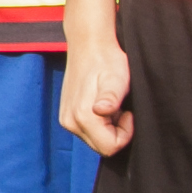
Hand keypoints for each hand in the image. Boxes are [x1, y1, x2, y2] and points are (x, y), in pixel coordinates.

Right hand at [62, 29, 131, 156]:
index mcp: (82, 116)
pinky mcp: (66, 116)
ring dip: (108, 126)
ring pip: (95, 139)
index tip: (125, 111)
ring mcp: (66, 120)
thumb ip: (111, 97)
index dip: (125, 132)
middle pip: (101, 147)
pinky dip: (99, 122)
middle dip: (115, 131)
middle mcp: (69, 122)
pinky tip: (101, 103)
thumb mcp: (116, 78)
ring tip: (111, 103)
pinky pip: (88, 131)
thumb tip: (102, 110)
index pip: (110, 148)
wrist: (88, 45)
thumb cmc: (107, 61)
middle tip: (118, 107)